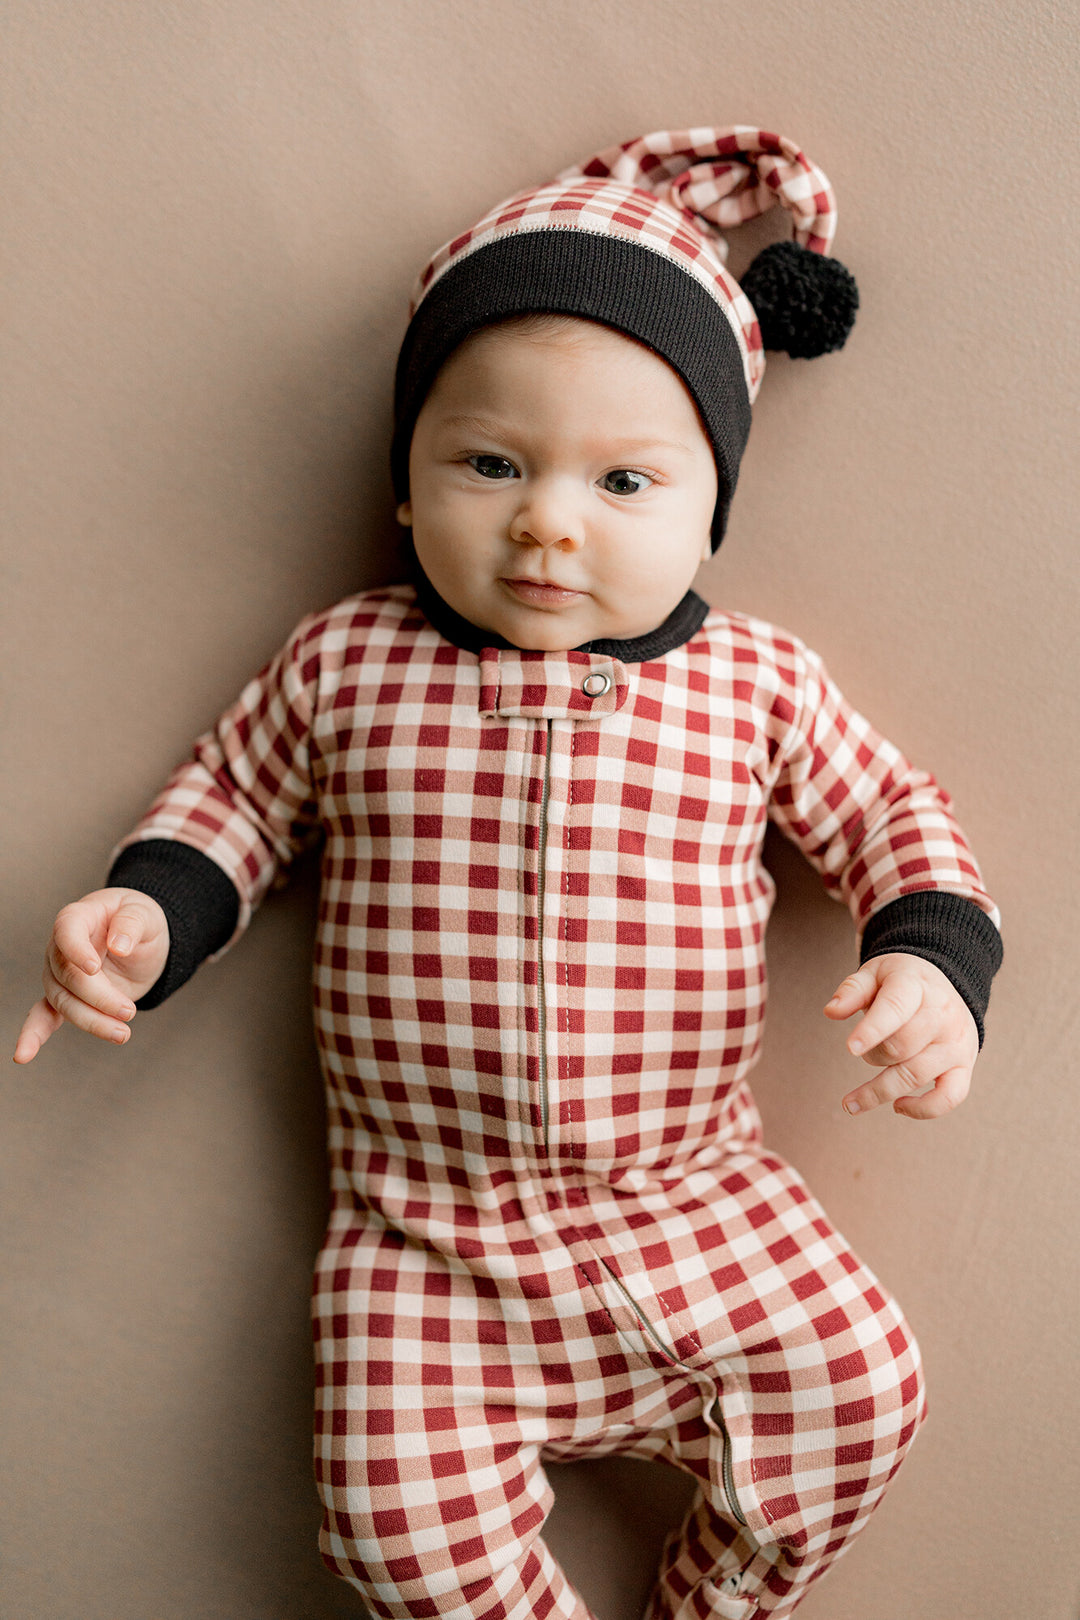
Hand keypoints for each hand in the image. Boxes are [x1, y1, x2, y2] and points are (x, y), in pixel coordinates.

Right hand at [13, 889, 169, 1063]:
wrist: (139, 940)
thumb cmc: (138, 920)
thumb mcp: (145, 913)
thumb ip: (132, 923)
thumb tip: (119, 945)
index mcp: (78, 919)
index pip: (67, 932)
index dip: (76, 950)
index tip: (93, 968)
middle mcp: (60, 948)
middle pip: (68, 976)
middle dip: (99, 998)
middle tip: (129, 1011)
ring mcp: (58, 975)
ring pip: (63, 1002)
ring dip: (92, 1022)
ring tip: (122, 1034)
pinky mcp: (67, 998)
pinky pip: (44, 1016)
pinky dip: (34, 1035)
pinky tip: (23, 1055)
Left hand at [823, 953, 978, 1120]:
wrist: (946, 982)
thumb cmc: (902, 980)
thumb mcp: (874, 973)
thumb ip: (852, 990)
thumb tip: (831, 1012)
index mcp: (916, 986)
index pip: (895, 1009)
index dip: (872, 1030)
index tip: (851, 1048)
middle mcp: (942, 1015)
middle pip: (900, 1047)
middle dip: (871, 1055)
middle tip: (862, 1050)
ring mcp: (956, 1043)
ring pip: (916, 1075)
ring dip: (879, 1092)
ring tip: (851, 1102)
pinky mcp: (964, 1066)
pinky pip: (950, 1097)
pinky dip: (923, 1109)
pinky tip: (897, 1106)